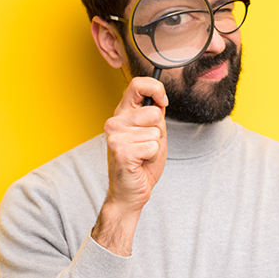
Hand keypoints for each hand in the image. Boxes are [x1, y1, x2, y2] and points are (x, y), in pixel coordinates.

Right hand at [92, 76, 167, 255]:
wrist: (130, 192)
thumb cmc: (142, 165)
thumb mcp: (153, 135)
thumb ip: (156, 117)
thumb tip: (160, 101)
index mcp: (122, 114)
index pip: (138, 85)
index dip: (156, 89)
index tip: (163, 102)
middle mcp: (115, 122)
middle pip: (154, 113)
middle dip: (159, 131)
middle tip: (147, 146)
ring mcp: (116, 136)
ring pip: (156, 131)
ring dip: (155, 146)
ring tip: (143, 156)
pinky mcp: (121, 150)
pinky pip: (153, 146)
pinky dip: (153, 156)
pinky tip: (140, 163)